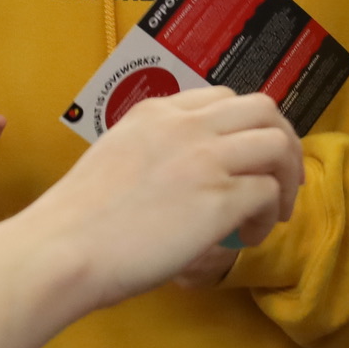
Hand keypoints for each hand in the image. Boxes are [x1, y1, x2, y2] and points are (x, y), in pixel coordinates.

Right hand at [24, 88, 301, 311]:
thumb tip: (176, 177)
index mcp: (156, 112)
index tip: (248, 156)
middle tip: (281, 178)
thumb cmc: (75, 221)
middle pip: (263, 109)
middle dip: (282, 141)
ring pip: (277, 144)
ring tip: (276, 211)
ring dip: (287, 177)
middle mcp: (186, 126)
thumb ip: (152, 153)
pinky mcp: (219, 199)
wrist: (62, 250)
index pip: (222, 98)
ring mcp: (205, 159)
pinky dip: (270, 216)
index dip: (245, 126)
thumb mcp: (114, 158)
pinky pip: (269, 194)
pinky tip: (249, 238)